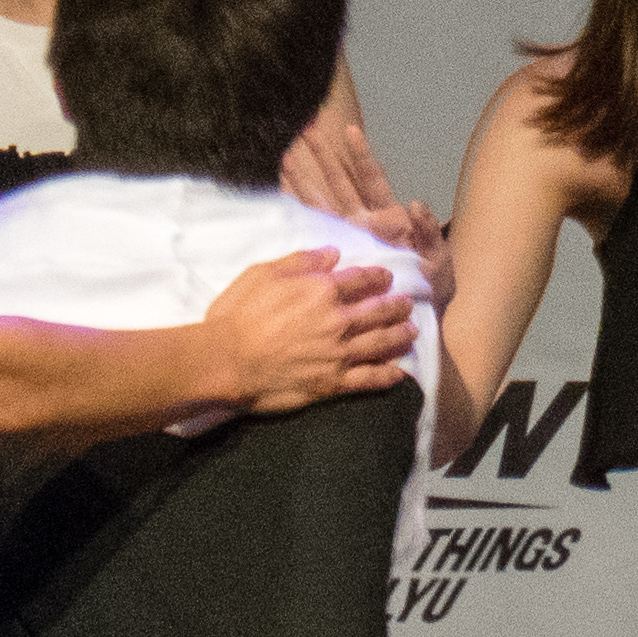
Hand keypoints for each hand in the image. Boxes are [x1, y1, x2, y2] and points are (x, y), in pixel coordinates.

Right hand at [205, 247, 417, 414]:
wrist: (225, 362)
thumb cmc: (238, 315)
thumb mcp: (263, 273)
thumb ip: (301, 261)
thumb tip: (333, 253)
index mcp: (321, 291)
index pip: (361, 279)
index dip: (377, 276)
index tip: (386, 276)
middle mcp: (338, 321)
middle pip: (378, 311)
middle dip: (397, 305)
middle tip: (407, 303)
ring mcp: (338, 354)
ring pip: (381, 343)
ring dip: (400, 335)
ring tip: (412, 332)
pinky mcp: (332, 383)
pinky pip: (369, 379)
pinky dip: (388, 376)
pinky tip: (400, 373)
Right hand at [280, 120, 452, 309]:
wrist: (419, 321)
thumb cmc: (433, 289)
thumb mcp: (439, 260)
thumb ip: (428, 233)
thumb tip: (416, 204)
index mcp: (388, 220)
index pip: (371, 180)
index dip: (361, 156)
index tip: (350, 129)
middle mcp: (363, 225)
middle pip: (339, 184)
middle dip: (323, 157)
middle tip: (307, 129)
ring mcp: (347, 241)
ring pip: (320, 205)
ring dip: (303, 181)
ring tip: (284, 156)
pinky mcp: (337, 258)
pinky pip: (314, 236)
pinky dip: (298, 218)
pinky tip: (280, 202)